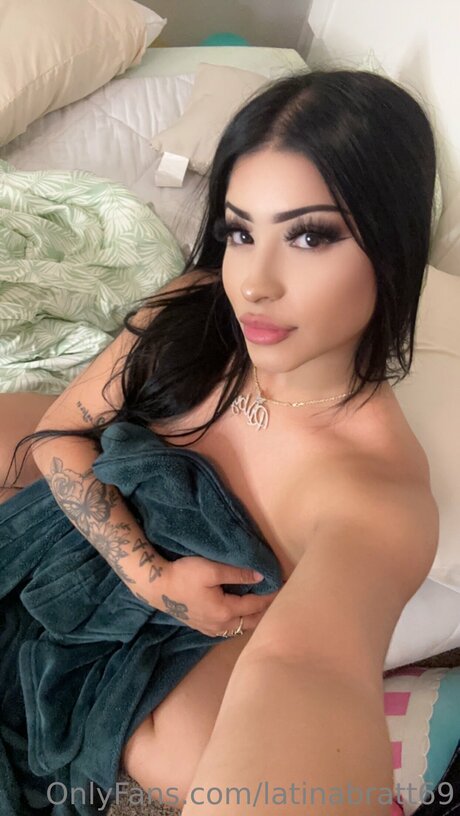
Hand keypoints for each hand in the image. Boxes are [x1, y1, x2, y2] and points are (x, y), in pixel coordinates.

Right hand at [151, 556, 279, 636]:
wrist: (156, 587)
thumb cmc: (183, 575)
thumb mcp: (211, 569)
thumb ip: (237, 574)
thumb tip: (260, 577)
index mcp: (225, 612)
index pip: (256, 605)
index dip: (271, 596)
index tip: (283, 586)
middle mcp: (221, 626)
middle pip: (252, 622)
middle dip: (266, 610)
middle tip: (280, 599)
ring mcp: (210, 629)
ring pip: (241, 627)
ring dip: (254, 617)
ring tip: (265, 606)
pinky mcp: (202, 627)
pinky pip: (229, 628)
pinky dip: (241, 621)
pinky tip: (244, 614)